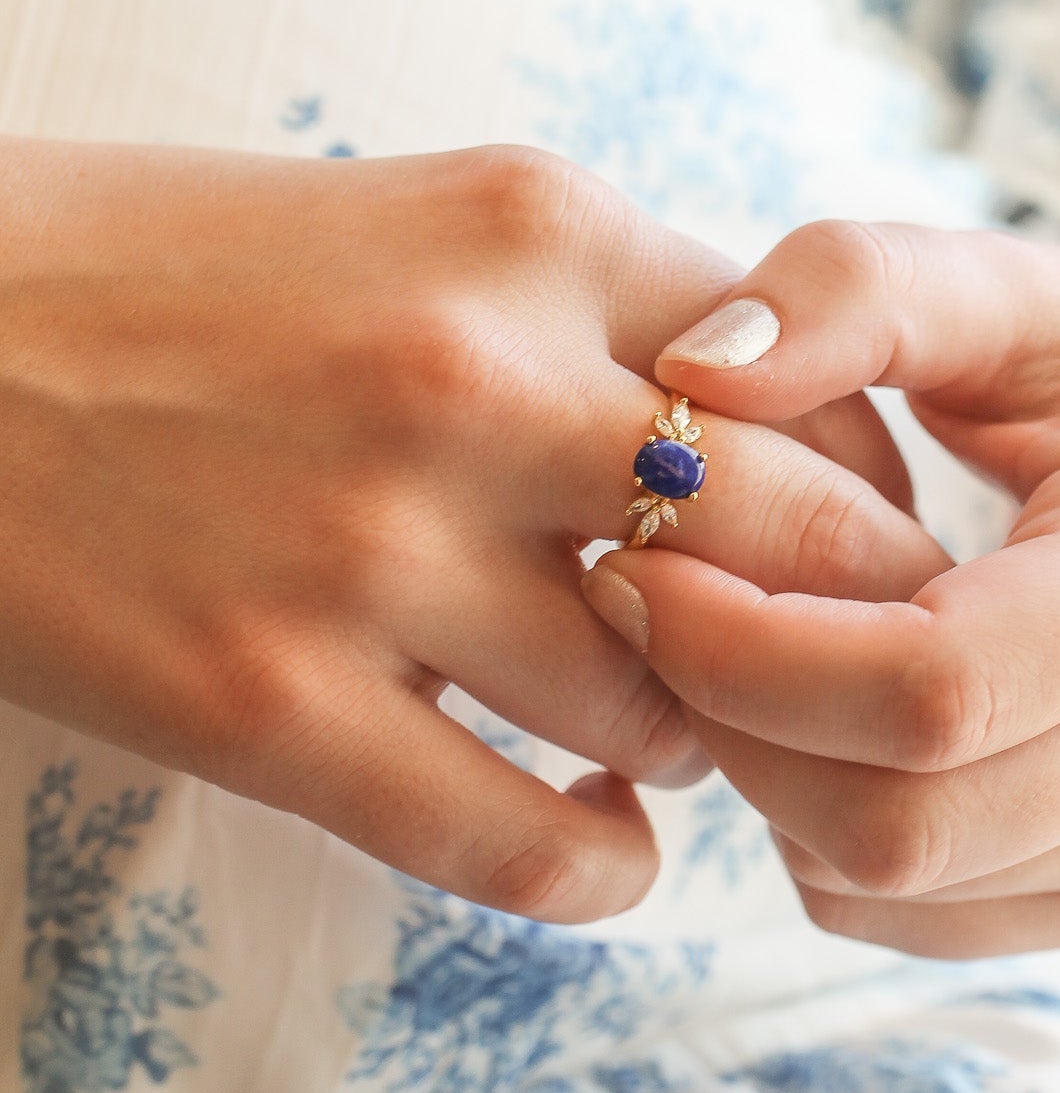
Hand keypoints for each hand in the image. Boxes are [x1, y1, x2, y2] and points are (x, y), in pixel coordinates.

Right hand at [0, 141, 935, 919]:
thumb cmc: (167, 284)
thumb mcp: (412, 224)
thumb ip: (595, 312)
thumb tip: (772, 445)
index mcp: (528, 226)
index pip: (818, 379)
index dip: (860, 486)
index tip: (848, 548)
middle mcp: (476, 372)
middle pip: (801, 542)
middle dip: (839, 629)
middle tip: (821, 673)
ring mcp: (371, 547)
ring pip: (670, 705)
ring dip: (695, 742)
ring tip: (654, 735)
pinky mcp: (266, 703)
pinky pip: (533, 845)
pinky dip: (602, 868)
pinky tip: (596, 840)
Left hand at [583, 221, 1059, 954]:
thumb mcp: (1015, 288)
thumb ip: (855, 289)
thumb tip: (688, 371)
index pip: (934, 687)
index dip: (747, 646)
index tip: (635, 563)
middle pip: (895, 821)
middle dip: (727, 721)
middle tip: (646, 605)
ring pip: (883, 881)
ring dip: (758, 774)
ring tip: (734, 641)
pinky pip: (899, 912)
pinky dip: (810, 829)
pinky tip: (813, 714)